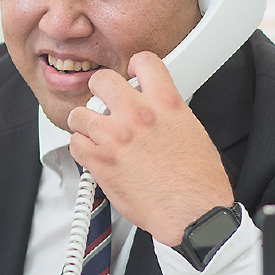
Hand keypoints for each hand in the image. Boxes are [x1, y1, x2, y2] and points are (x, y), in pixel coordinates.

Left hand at [67, 51, 234, 246]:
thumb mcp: (193, 132)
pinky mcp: (100, 161)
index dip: (135, 66)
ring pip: (79, 113)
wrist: (192, 214)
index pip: (144, 61)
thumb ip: (169, 113)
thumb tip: (158, 111)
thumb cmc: (199, 182)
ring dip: (86, 121)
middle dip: (101, 90)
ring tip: (95, 131)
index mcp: (166, 103)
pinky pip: (75, 142)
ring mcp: (115, 137)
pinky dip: (81, 147)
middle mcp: (138, 115)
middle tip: (105, 102)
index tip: (131, 75)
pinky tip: (92, 152)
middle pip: (101, 79)